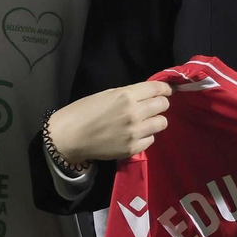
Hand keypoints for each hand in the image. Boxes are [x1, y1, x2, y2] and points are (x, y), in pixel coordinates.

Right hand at [47, 81, 172, 165]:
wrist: (69, 137)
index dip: (165, 88)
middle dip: (160, 103)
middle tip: (152, 107)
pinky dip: (145, 136)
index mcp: (126, 96)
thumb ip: (128, 94)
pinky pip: (151, 139)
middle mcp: (134, 113)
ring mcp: (135, 132)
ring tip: (143, 122)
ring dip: (155, 120)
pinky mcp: (133, 148)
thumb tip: (147, 95)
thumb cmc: (83, 111)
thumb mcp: (105, 95)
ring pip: (162, 123)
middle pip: (163, 105)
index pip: (157, 88)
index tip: (166, 90)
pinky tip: (133, 135)